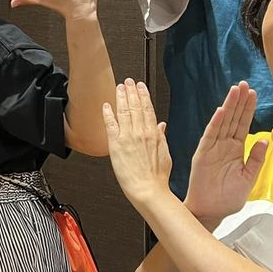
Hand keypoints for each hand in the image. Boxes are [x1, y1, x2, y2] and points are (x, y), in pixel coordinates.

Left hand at [103, 79, 171, 205]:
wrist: (148, 190)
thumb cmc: (157, 177)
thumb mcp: (165, 153)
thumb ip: (162, 137)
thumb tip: (161, 125)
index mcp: (154, 133)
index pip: (148, 109)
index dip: (143, 95)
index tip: (140, 86)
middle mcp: (141, 132)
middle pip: (135, 106)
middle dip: (131, 91)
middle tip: (128, 81)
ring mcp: (128, 137)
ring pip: (124, 111)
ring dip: (121, 97)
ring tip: (119, 87)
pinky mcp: (116, 145)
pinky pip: (111, 125)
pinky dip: (108, 113)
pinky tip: (106, 105)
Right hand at [183, 81, 267, 224]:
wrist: (211, 212)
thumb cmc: (227, 198)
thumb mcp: (248, 178)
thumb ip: (256, 159)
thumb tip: (264, 140)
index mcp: (236, 149)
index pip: (243, 124)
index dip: (248, 109)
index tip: (253, 93)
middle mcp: (224, 145)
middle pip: (233, 118)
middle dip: (239, 101)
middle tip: (244, 84)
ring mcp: (213, 148)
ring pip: (222, 122)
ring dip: (229, 106)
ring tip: (235, 90)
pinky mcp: (203, 154)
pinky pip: (210, 136)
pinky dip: (215, 123)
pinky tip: (220, 111)